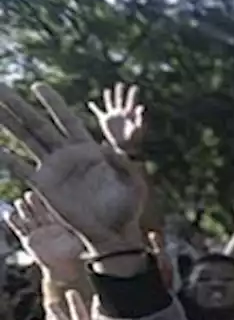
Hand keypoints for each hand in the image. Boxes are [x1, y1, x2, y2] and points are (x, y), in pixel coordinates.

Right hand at [0, 83, 146, 254]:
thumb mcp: (134, 182)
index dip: (53, 103)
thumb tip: (105, 148)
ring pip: (26, 139)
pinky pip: (21, 168)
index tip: (38, 86)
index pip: (66, 120)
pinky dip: (7, 158)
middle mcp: (67, 155)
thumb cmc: (127, 208)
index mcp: (89, 149)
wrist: (114, 233)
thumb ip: (124, 163)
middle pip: (38, 123)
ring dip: (8, 122)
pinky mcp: (45, 186)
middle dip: (19, 105)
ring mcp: (53, 169)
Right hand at [6, 190, 84, 283]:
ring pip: (30, 218)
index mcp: (63, 223)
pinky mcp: (29, 240)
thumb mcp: (84, 242)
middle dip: (36, 202)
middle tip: (31, 193)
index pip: (56, 209)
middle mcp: (50, 225)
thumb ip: (91, 235)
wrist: (66, 270)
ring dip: (24, 209)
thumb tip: (111, 229)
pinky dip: (14, 222)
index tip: (50, 191)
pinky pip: (20, 230)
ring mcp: (39, 232)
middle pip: (41, 210)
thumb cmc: (77, 255)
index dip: (52, 201)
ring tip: (19, 201)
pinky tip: (8, 213)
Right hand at [87, 82, 145, 156]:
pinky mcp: (105, 121)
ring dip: (108, 97)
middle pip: (119, 99)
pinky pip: (98, 112)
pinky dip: (94, 108)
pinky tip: (90, 103)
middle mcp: (120, 113)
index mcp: (129, 113)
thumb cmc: (135, 138)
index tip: (135, 87)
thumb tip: (141, 106)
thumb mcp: (139, 127)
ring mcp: (112, 116)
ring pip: (109, 103)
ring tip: (107, 90)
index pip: (131, 101)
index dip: (133, 94)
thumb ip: (140, 117)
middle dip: (119, 92)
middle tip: (120, 84)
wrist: (125, 146)